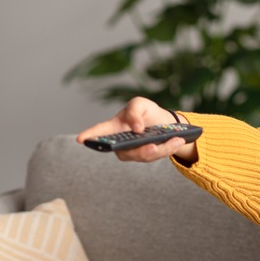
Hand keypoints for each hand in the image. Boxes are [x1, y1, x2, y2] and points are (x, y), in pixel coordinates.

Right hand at [76, 97, 195, 162]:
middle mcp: (121, 142)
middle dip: (140, 151)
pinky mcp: (147, 156)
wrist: (164, 122)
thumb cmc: (146, 112)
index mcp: (114, 127)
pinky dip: (168, 149)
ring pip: (144, 155)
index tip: (81, 139)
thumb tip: (136, 128)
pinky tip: (178, 141)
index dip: (90, 135)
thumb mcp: (140, 104)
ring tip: (176, 140)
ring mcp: (133, 151)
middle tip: (153, 146)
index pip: (100, 132)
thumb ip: (134, 112)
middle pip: (125, 151)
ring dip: (161, 149)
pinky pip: (156, 156)